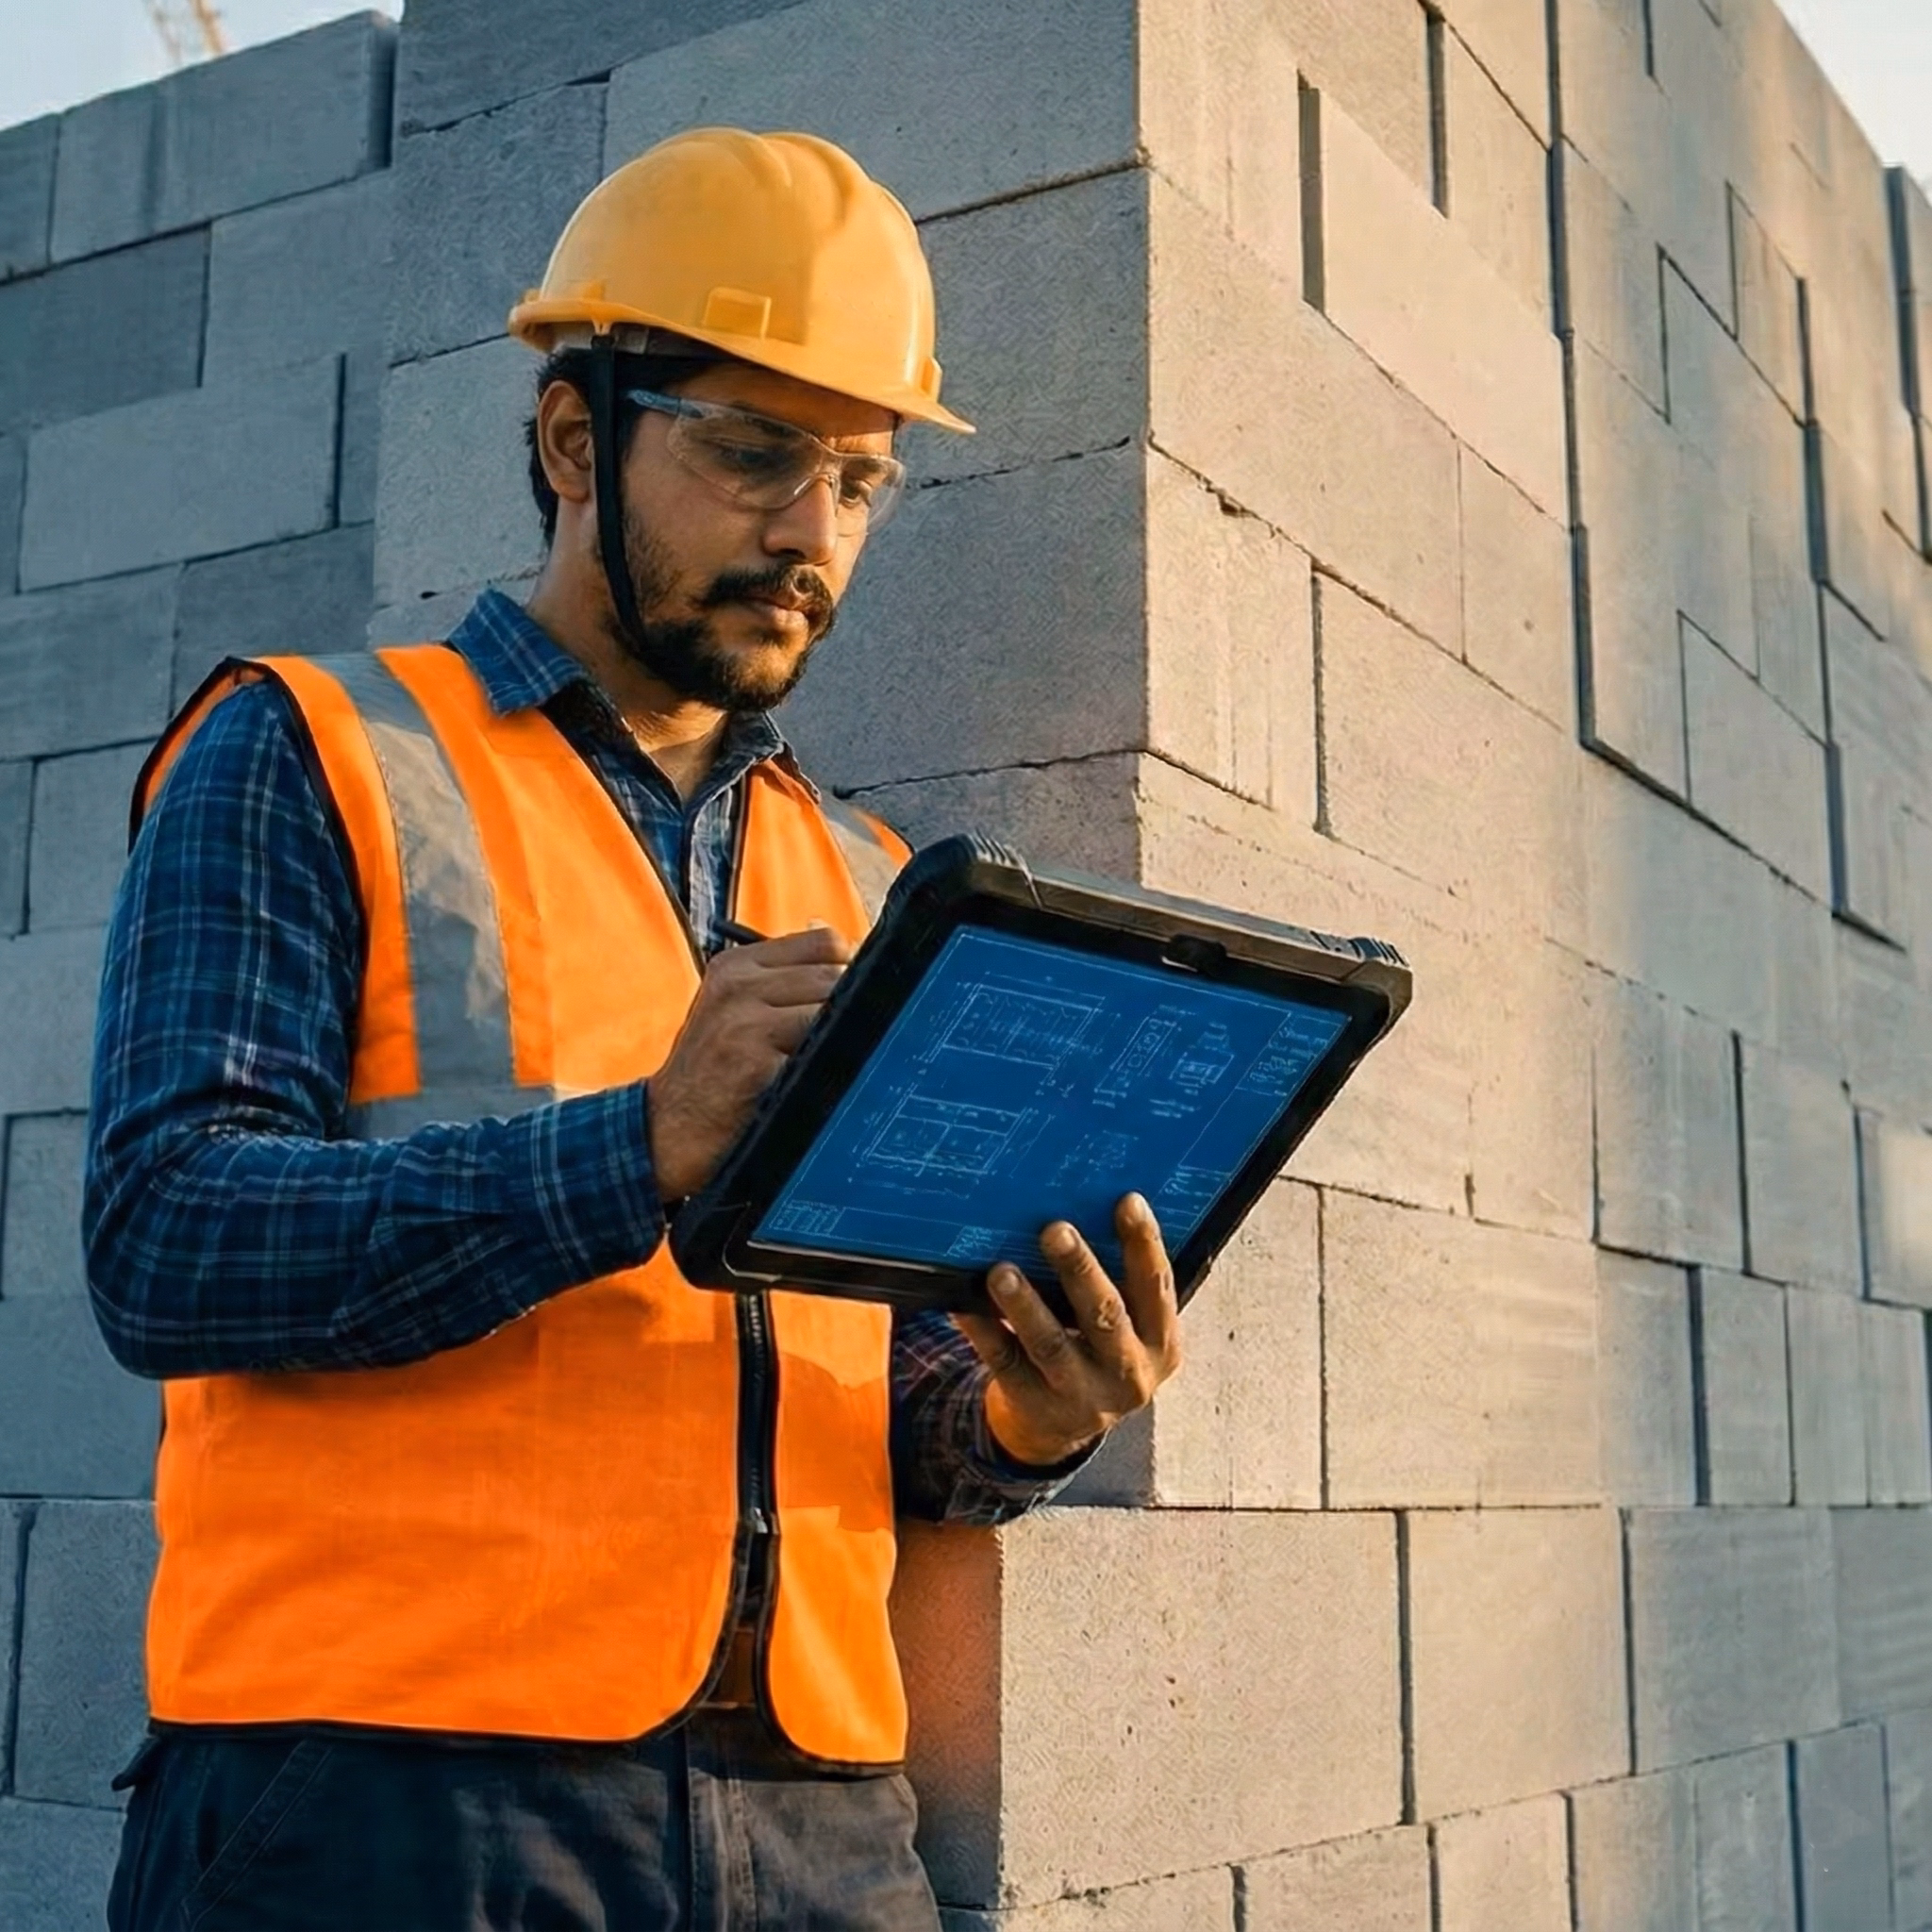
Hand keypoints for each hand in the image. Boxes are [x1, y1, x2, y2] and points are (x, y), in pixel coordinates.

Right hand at [648, 925, 852, 1200]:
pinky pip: (825, 1054)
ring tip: (836, 1060)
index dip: (849, 968)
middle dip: (854, 1006)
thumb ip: (785, 979)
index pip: (824, 941)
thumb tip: (848, 946)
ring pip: (836, 1010)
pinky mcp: (758, 1068)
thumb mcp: (735, 1010)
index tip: (853, 998)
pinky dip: (836, 1069)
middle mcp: (739, 988)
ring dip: (848, 1037)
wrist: (667, 1133)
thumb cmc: (713, 1073)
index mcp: (736, 966)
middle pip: (836, 974)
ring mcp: (746, 1026)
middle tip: (851, 1039)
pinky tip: (823, 1085)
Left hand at [954, 1194, 1182, 1467]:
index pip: (1157, 1286)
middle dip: (1080, 1270)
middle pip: (1105, 1316)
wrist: (1066, 1428)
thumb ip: (1121, 1284)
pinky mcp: (1036, 1405)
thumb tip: (1083, 1204)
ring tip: (1002, 1272)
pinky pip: (1005, 1362)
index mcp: (1160, 1343)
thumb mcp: (1128, 1328)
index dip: (1144, 1244)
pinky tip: (964, 1304)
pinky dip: (984, 1330)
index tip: (1127, 1200)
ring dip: (1026, 1305)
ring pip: (1051, 1345)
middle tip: (1054, 1229)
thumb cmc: (1098, 1350)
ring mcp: (1081, 1395)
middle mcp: (1128, 1373)